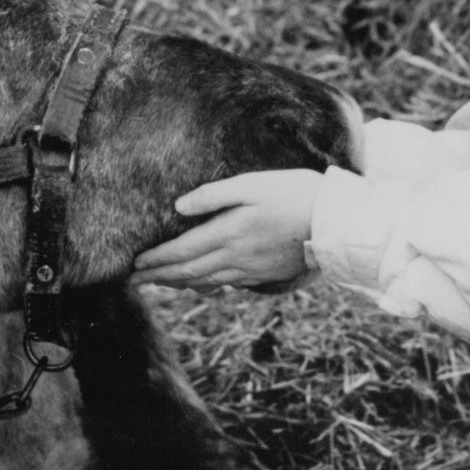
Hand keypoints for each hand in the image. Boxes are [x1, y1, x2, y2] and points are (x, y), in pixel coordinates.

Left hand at [131, 169, 323, 291]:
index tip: (134, 265)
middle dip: (159, 277)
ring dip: (178, 283)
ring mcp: (249, 269)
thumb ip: (213, 195)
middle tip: (135, 280)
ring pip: (205, 281)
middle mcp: (235, 257)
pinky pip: (226, 284)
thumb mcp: (252, 184)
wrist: (335, 223)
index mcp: (228, 233)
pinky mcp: (263, 274)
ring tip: (161, 282)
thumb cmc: (294, 194)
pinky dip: (205, 285)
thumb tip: (179, 207)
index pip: (181, 252)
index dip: (156, 260)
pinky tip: (200, 283)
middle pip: (188, 272)